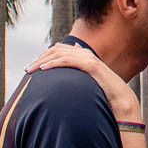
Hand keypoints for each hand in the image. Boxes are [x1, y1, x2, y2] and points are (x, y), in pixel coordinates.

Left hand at [25, 43, 140, 119]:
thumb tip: (62, 83)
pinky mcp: (91, 65)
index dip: (44, 56)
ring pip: (59, 53)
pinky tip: (44, 70)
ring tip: (31, 70)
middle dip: (39, 58)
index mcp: (84, 55)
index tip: (33, 67)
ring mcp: (88, 58)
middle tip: (27, 69)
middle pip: (56, 49)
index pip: (59, 49)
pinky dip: (53, 63)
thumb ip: (75, 78)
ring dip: (42, 61)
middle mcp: (85, 53)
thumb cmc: (103, 94)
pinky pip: (67, 61)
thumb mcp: (86, 83)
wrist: (120, 98)